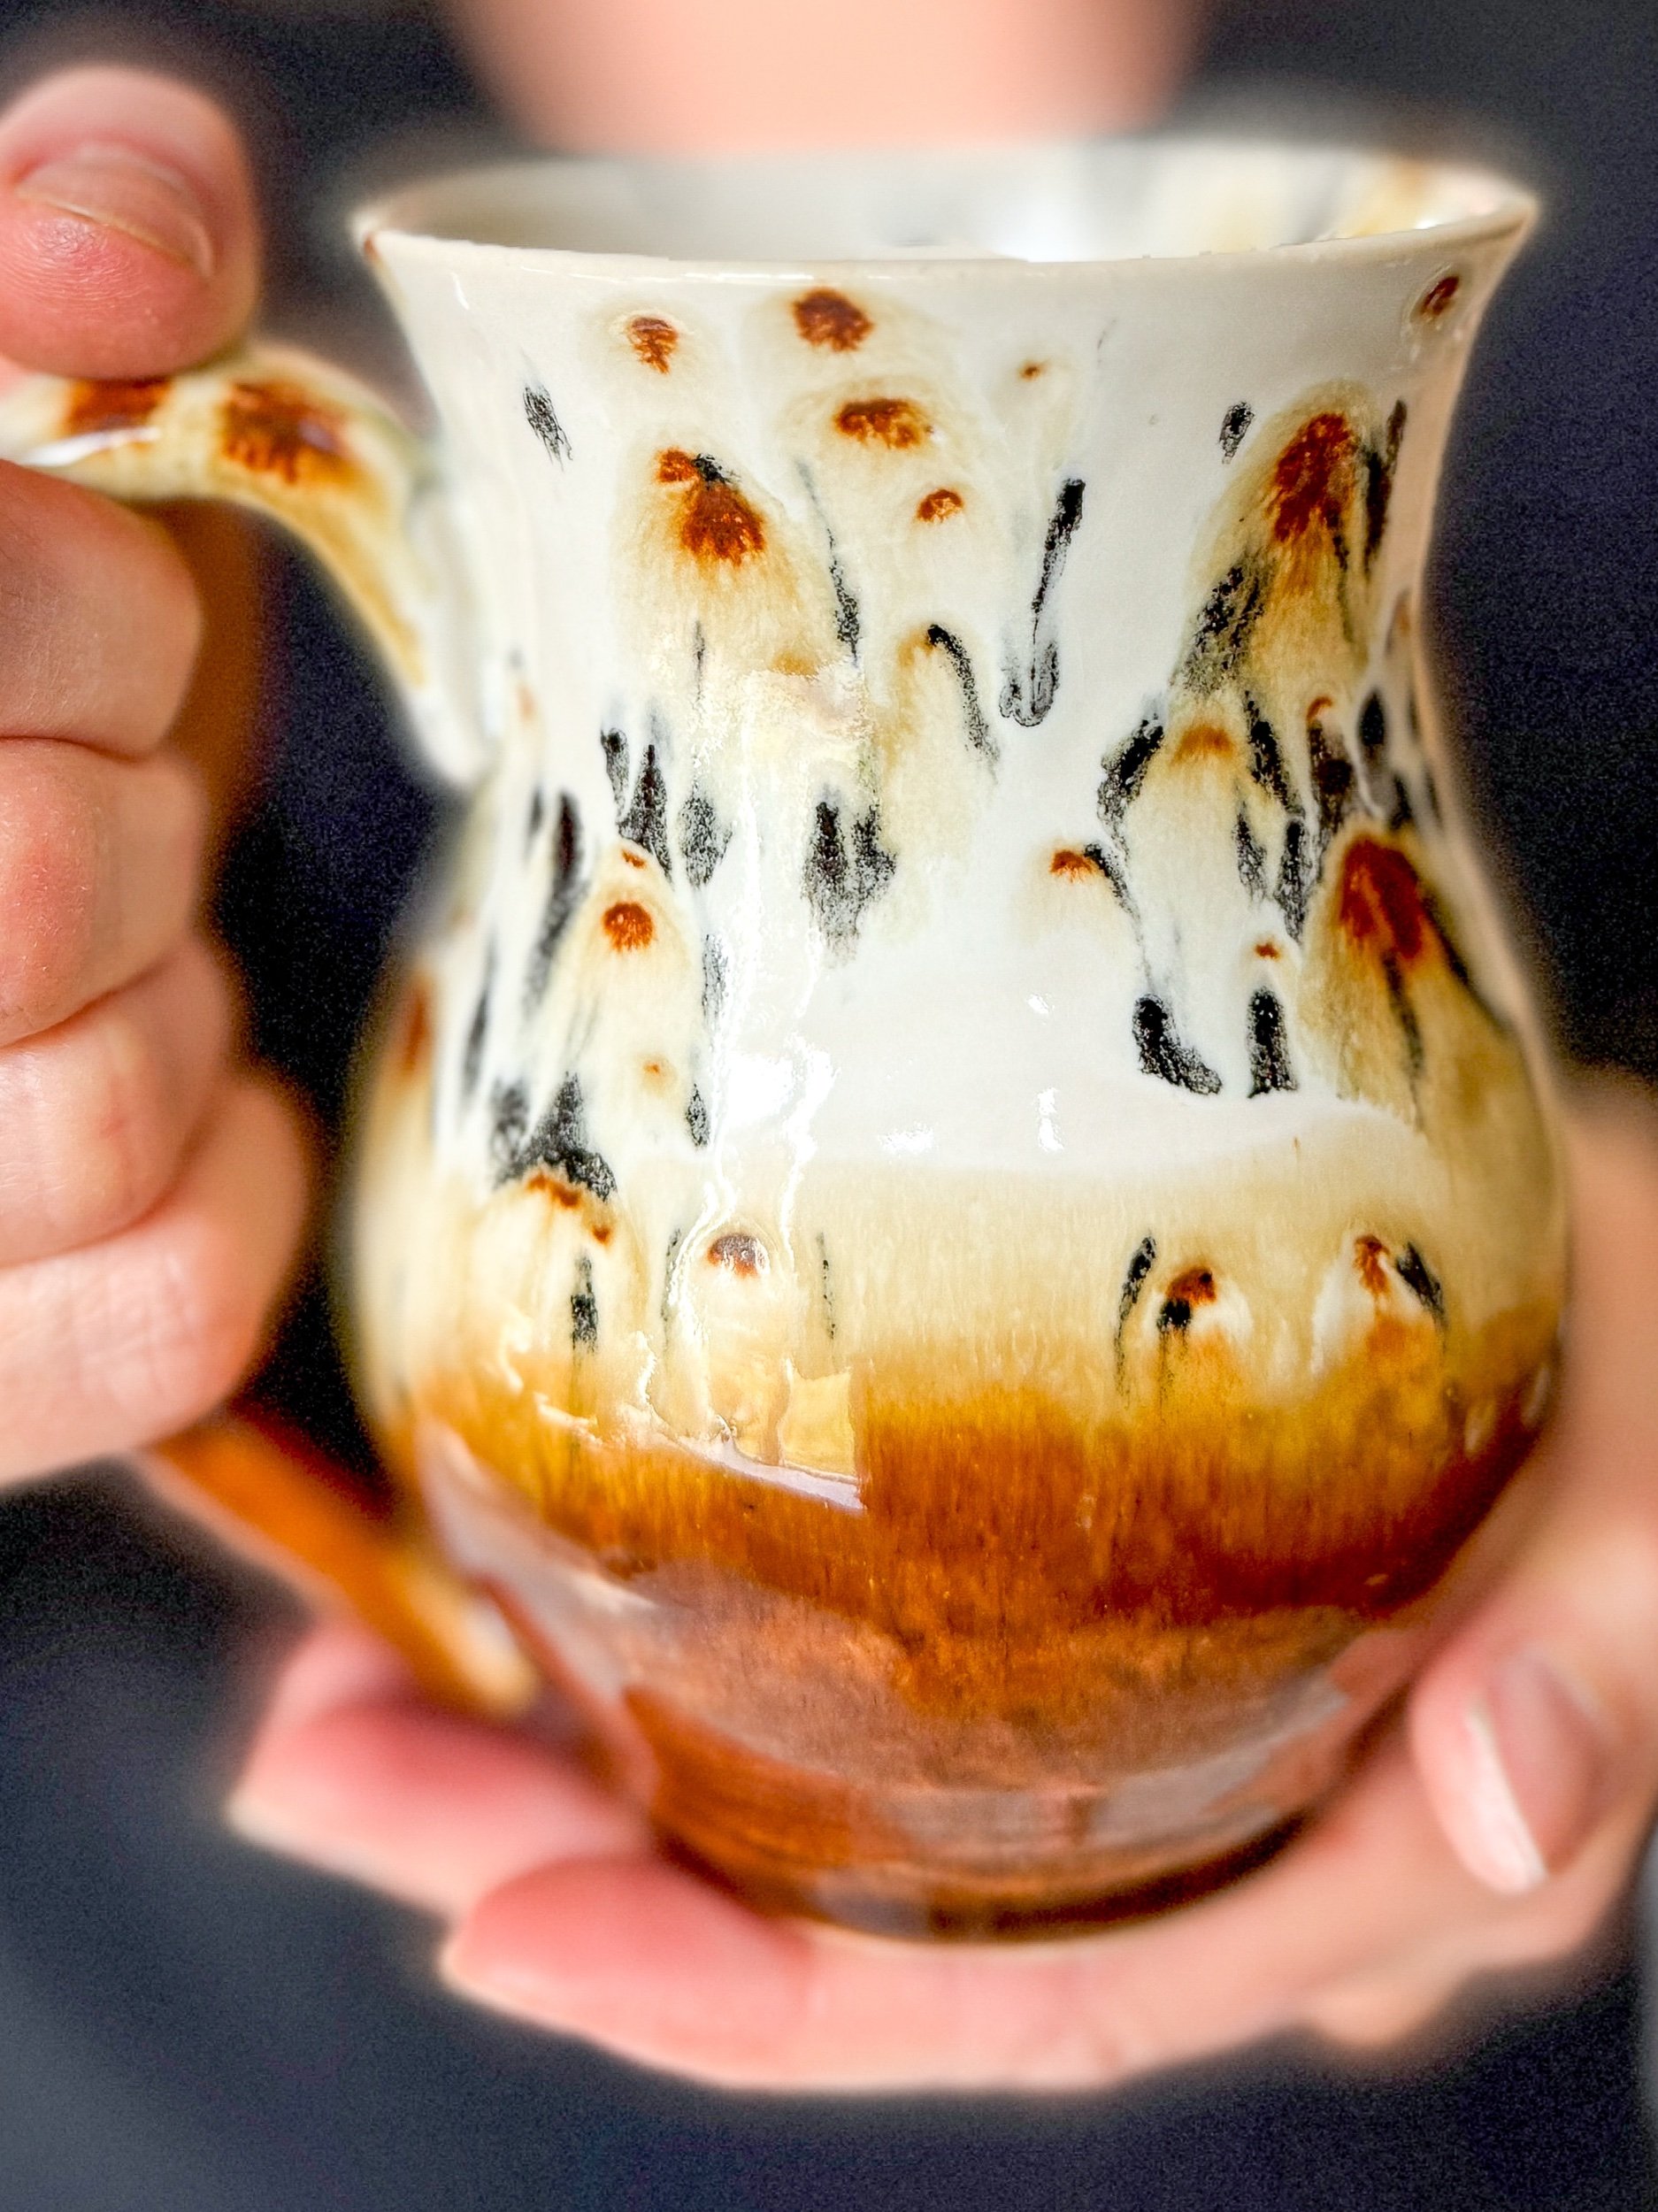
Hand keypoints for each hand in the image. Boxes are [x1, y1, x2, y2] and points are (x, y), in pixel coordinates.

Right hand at [0, 67, 306, 1483]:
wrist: (11, 782)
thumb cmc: (5, 586)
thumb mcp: (3, 363)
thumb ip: (59, 221)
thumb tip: (131, 267)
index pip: (12, 632)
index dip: (83, 611)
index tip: (88, 597)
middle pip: (34, 884)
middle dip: (132, 795)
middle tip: (101, 767)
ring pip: (93, 1116)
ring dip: (176, 990)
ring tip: (117, 937)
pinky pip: (165, 1305)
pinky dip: (236, 1189)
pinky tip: (204, 1097)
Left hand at [227, 1096, 1657, 2091]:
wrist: (1642, 1290)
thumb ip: (1610, 1661)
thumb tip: (1508, 1807)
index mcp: (1342, 1880)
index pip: (1024, 2005)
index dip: (760, 2003)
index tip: (509, 1924)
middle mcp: (1202, 1848)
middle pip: (856, 1925)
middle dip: (566, 1868)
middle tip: (314, 1763)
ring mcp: (1128, 1742)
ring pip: (822, 1806)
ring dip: (565, 1757)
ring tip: (342, 1681)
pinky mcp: (1075, 1616)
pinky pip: (858, 1681)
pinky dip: (678, 1649)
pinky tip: (522, 1595)